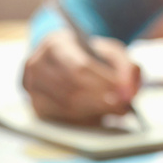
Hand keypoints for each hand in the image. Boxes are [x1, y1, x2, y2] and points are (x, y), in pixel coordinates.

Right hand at [23, 30, 140, 124]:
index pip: (79, 67)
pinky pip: (62, 117)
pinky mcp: (37, 104)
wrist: (67, 58)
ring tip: (115, 109)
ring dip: (95, 111)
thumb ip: (126, 68)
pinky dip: (84, 119)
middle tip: (123, 106)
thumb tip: (129, 93)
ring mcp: (33, 86)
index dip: (103, 82)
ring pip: (67, 105)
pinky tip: (99, 115)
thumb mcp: (111, 52)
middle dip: (101, 100)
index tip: (124, 91)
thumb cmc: (90, 55)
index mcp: (55, 43)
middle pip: (72, 89)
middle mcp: (37, 64)